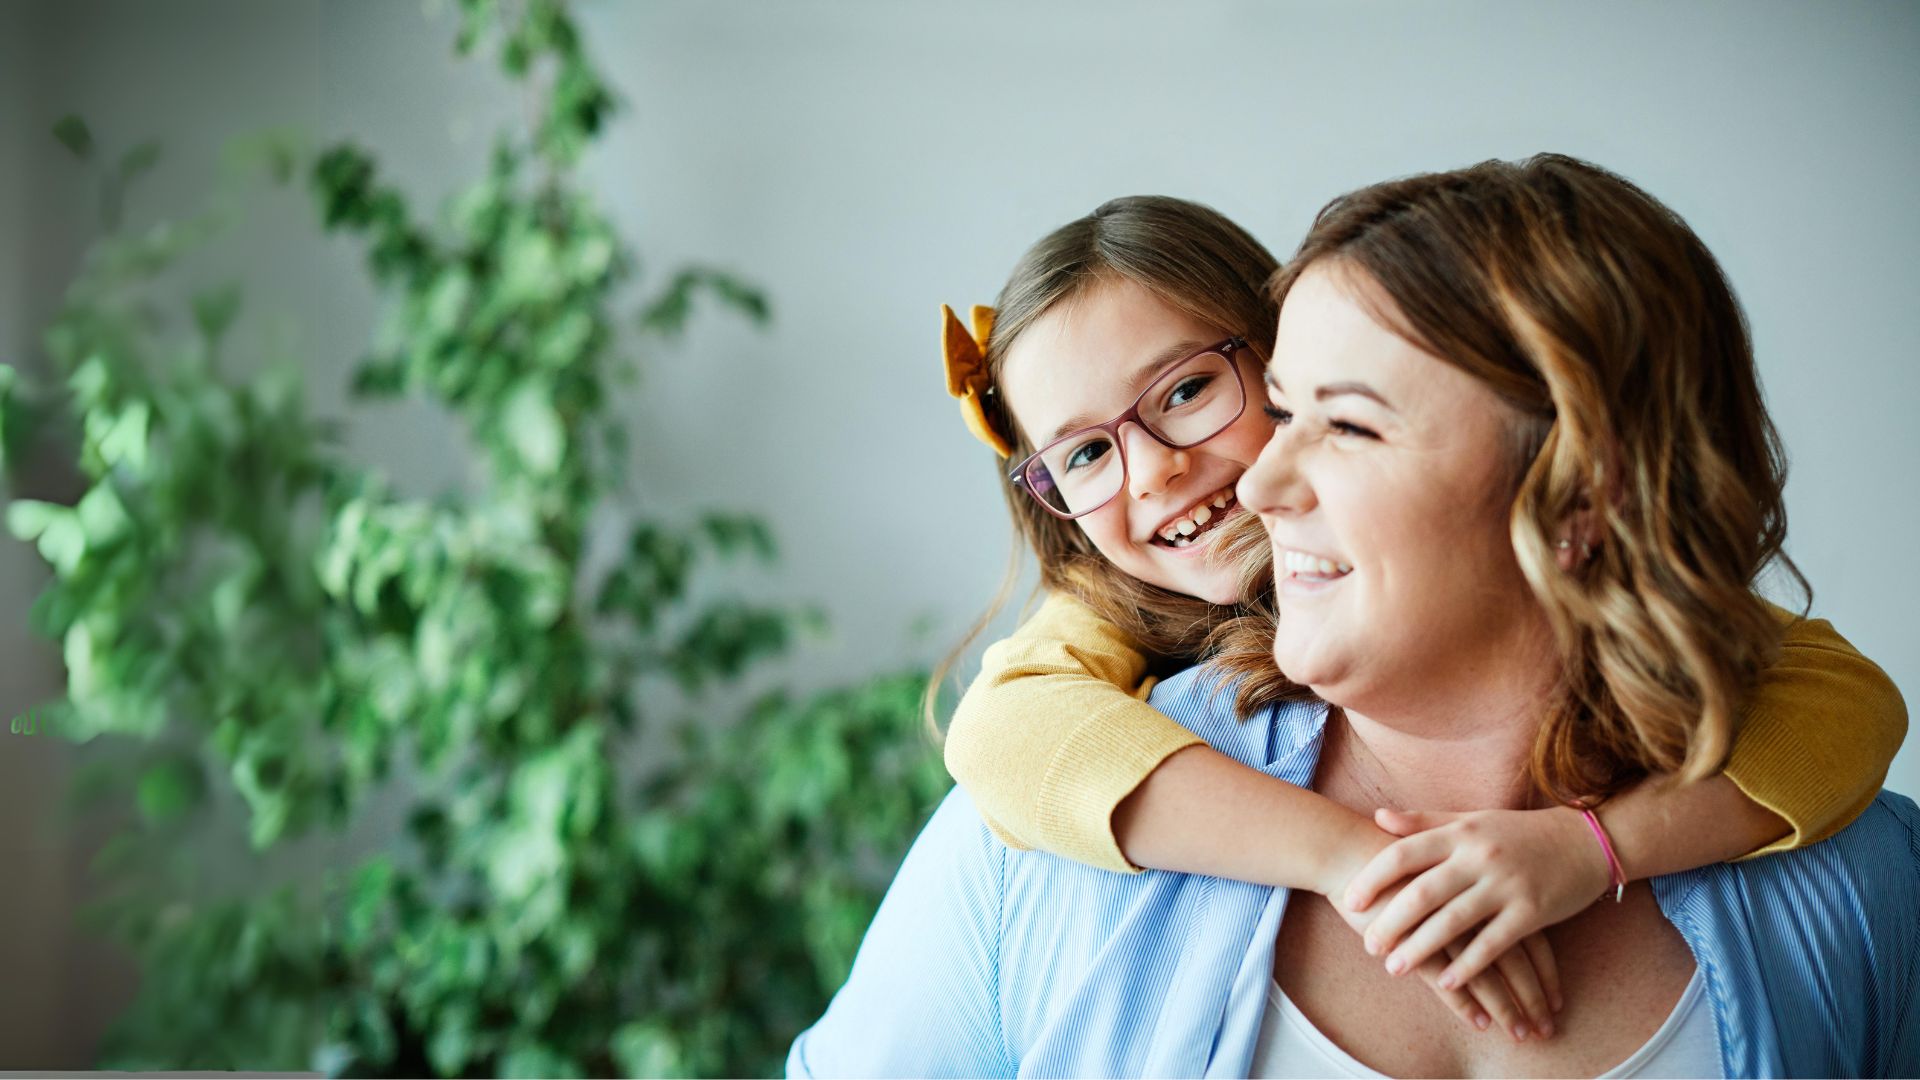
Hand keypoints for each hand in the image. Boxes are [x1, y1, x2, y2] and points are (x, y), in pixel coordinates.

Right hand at [1328, 876, 1558, 1041]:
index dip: (1545, 969)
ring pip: (1488, 974)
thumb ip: (1470, 887)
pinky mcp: (1416, 940)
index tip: (1557, 998)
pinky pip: (1449, 978)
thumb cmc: (1393, 854)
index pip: (1529, 934)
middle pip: (1516, 958)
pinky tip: (1482, 1024)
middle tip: (1549, 1027)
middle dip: (1534, 996)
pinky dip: (1468, 1004)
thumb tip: (1492, 908)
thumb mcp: (1442, 860)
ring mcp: (1445, 924)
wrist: (1346, 849)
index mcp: (1485, 885)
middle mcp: (1473, 904)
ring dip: (1508, 1008)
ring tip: (1523, 1034)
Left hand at [1345, 805, 1610, 998]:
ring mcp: (1506, 885)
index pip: (1405, 853)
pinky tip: (1447, 982)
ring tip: (1395, 968)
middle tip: (1368, 946)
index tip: (1351, 902)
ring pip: (1454, 921)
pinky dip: (1469, 965)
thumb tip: (1377, 817)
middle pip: (1424, 891)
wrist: (1585, 841)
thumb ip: (1423, 822)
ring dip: (1421, 948)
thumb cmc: (1518, 833)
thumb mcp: (1470, 820)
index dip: (1375, 878)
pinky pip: (1494, 943)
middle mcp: (1479, 857)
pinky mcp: (1531, 912)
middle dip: (1392, 921)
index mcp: (1460, 833)